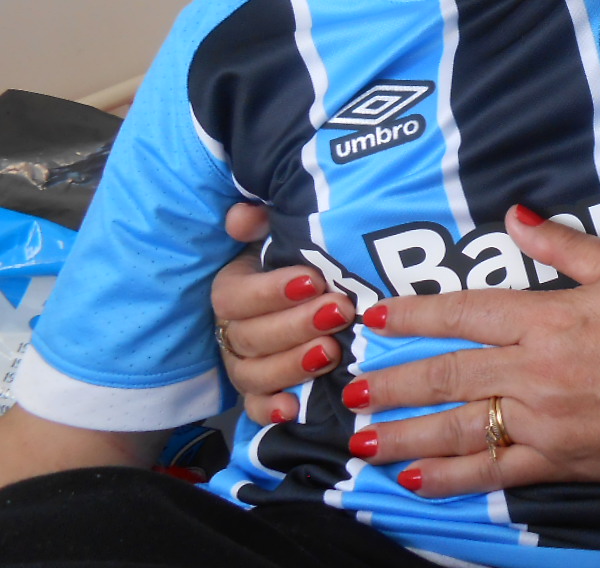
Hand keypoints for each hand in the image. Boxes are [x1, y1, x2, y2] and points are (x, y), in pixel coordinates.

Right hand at [212, 203, 348, 424]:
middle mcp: (233, 331)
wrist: (317, 295)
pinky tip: (294, 410)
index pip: (235, 296)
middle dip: (296, 326)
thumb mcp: (280, 233)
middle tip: (338, 312)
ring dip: (291, 366)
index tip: (312, 280)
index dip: (270, 291)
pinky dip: (271, 411)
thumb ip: (261, 221)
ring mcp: (245, 365)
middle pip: (251, 337)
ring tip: (331, 352)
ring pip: (254, 375)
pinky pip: (255, 409)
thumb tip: (243, 215)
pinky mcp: (261, 393)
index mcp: (232, 292)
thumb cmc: (298, 261)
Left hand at [341, 207, 599, 496]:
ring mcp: (546, 422)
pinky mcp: (563, 462)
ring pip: (460, 428)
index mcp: (550, 318)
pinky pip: (495, 473)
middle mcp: (537, 372)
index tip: (374, 318)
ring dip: (406, 435)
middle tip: (348, 390)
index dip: (414, 316)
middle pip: (449, 375)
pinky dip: (452, 479)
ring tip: (363, 440)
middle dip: (394, 383)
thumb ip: (565, 246)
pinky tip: (417, 483)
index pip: (465, 313)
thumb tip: (517, 217)